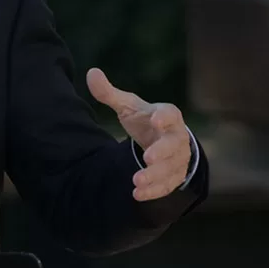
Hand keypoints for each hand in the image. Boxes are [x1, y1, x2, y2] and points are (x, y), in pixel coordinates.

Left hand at [86, 67, 191, 200]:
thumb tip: (91, 73)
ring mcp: (177, 159)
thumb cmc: (146, 121)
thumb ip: (110, 93)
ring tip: (136, 181)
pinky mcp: (173, 177)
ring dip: (155, 176)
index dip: (165, 117)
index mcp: (168, 116)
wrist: (165, 143)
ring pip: (170, 169)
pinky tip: (136, 194)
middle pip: (173, 145)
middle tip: (148, 157)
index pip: (170, 114)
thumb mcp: (129, 107)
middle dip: (162, 152)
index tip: (156, 119)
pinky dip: (153, 191)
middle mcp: (176, 138)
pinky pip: (166, 186)